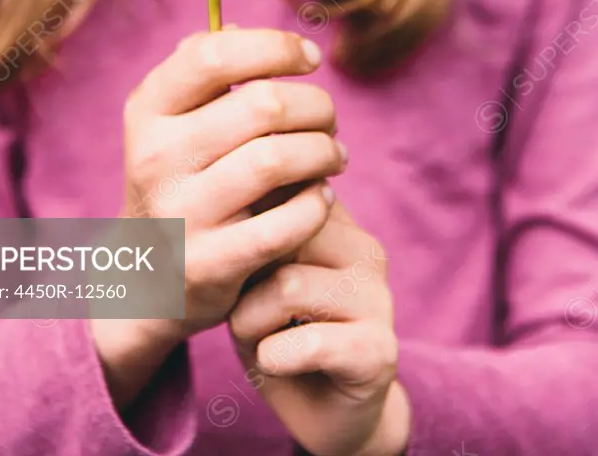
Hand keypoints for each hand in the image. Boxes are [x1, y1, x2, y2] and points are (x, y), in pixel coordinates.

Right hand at [100, 28, 347, 358]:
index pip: (214, 55)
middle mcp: (155, 156)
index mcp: (148, 109)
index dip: (274, 47)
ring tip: (335, 155)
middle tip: (329, 117)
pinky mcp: (208, 264)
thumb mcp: (173, 120)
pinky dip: (316, 204)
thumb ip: (202, 71)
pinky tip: (322, 197)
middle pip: (263, 104)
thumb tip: (238, 26)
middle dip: (315, 104)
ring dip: (324, 151)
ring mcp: (179, 213)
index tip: (310, 57)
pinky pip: (285, 223)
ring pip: (277, 159)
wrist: (148, 277)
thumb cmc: (181, 177)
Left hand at [228, 199, 410, 455]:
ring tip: (253, 337)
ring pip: (287, 284)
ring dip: (250, 320)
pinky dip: (273, 356)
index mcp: (336, 220)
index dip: (240, 224)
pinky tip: (275, 362)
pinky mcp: (379, 350)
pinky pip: (308, 343)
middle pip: (280, 233)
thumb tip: (229, 198)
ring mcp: (379, 298)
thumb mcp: (254, 274)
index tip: (222, 252)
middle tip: (237, 306)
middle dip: (242, 274)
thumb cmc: (277, 330)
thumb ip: (253, 233)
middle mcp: (364, 249)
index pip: (282, 189)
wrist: (324, 411)